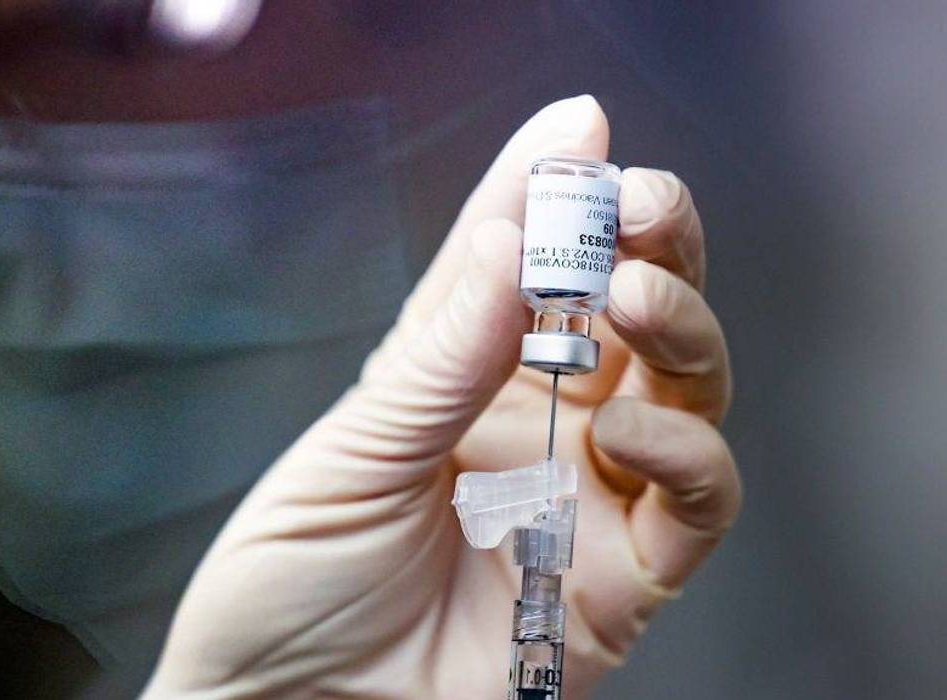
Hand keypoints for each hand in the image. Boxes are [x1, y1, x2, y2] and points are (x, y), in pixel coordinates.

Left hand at [142, 95, 739, 698]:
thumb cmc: (293, 582)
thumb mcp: (353, 454)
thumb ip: (442, 356)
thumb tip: (511, 238)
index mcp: (461, 378)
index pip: (520, 267)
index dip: (551, 195)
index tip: (579, 132)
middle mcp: (536, 425)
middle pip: (629, 314)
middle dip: (649, 243)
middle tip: (641, 203)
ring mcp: (585, 498)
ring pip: (685, 392)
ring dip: (682, 328)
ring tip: (633, 293)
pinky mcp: (618, 583)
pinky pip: (694, 508)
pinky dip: (689, 458)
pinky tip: (638, 433)